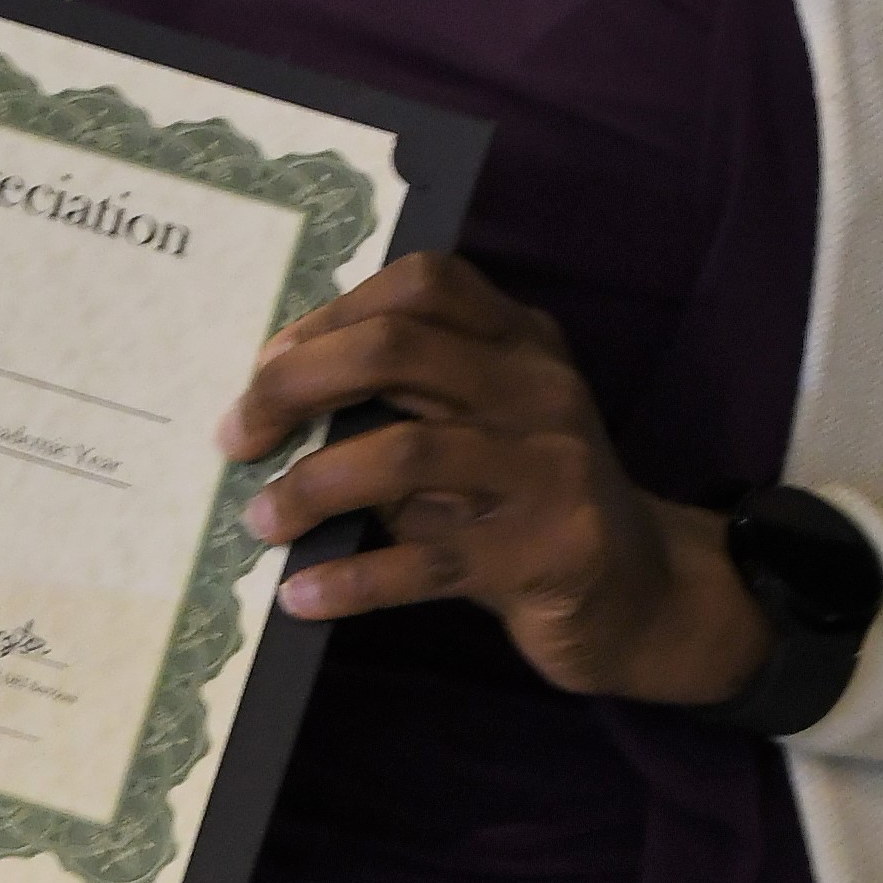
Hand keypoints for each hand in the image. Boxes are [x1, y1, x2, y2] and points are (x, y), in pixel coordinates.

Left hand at [224, 252, 767, 703]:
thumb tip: (277, 408)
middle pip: (396, 350)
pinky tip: (299, 595)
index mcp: (521, 342)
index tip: (268, 362)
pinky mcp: (544, 554)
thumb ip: (410, 403)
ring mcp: (548, 470)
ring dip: (311, 487)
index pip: (422, 285)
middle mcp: (538, 390)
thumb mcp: (484, 431)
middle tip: (238, 434)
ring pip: (403, 453)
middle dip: (296, 385)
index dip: (332, 314)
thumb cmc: (530, 505)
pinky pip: (423, 562)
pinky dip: (349, 580)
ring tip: (261, 519)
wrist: (645, 597)